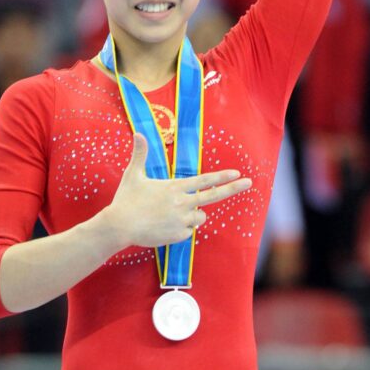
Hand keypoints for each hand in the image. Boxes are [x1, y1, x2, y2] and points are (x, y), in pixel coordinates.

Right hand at [107, 134, 251, 249]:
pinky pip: (187, 231)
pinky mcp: (178, 235)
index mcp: (175, 187)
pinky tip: (164, 226)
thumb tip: (138, 133)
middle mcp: (182, 203)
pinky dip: (180, 228)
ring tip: (168, 214)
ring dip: (192, 215)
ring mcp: (182, 220)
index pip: (204, 181)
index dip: (221, 176)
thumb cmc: (126, 199)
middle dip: (232, 189)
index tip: (237, 173)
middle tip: (249, 183)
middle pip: (213, 196)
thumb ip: (140, 155)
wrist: (120, 226)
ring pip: (199, 217)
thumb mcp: (133, 175)